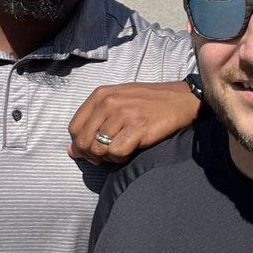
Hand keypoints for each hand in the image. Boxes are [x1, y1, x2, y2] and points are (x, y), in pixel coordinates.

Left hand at [68, 80, 200, 164]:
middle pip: (84, 141)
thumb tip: (71, 150)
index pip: (74, 128)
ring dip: (109, 157)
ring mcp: (123, 114)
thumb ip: (93, 122)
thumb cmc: (149, 103)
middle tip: (109, 155)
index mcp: (100, 95)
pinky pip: (116, 152)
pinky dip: (121, 158)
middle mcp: (109, 102)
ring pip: (99, 149)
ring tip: (123, 150)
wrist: (181, 100)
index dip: (81, 145)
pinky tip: (132, 150)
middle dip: (93, 155)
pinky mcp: (137, 127)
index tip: (94, 150)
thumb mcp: (117, 103)